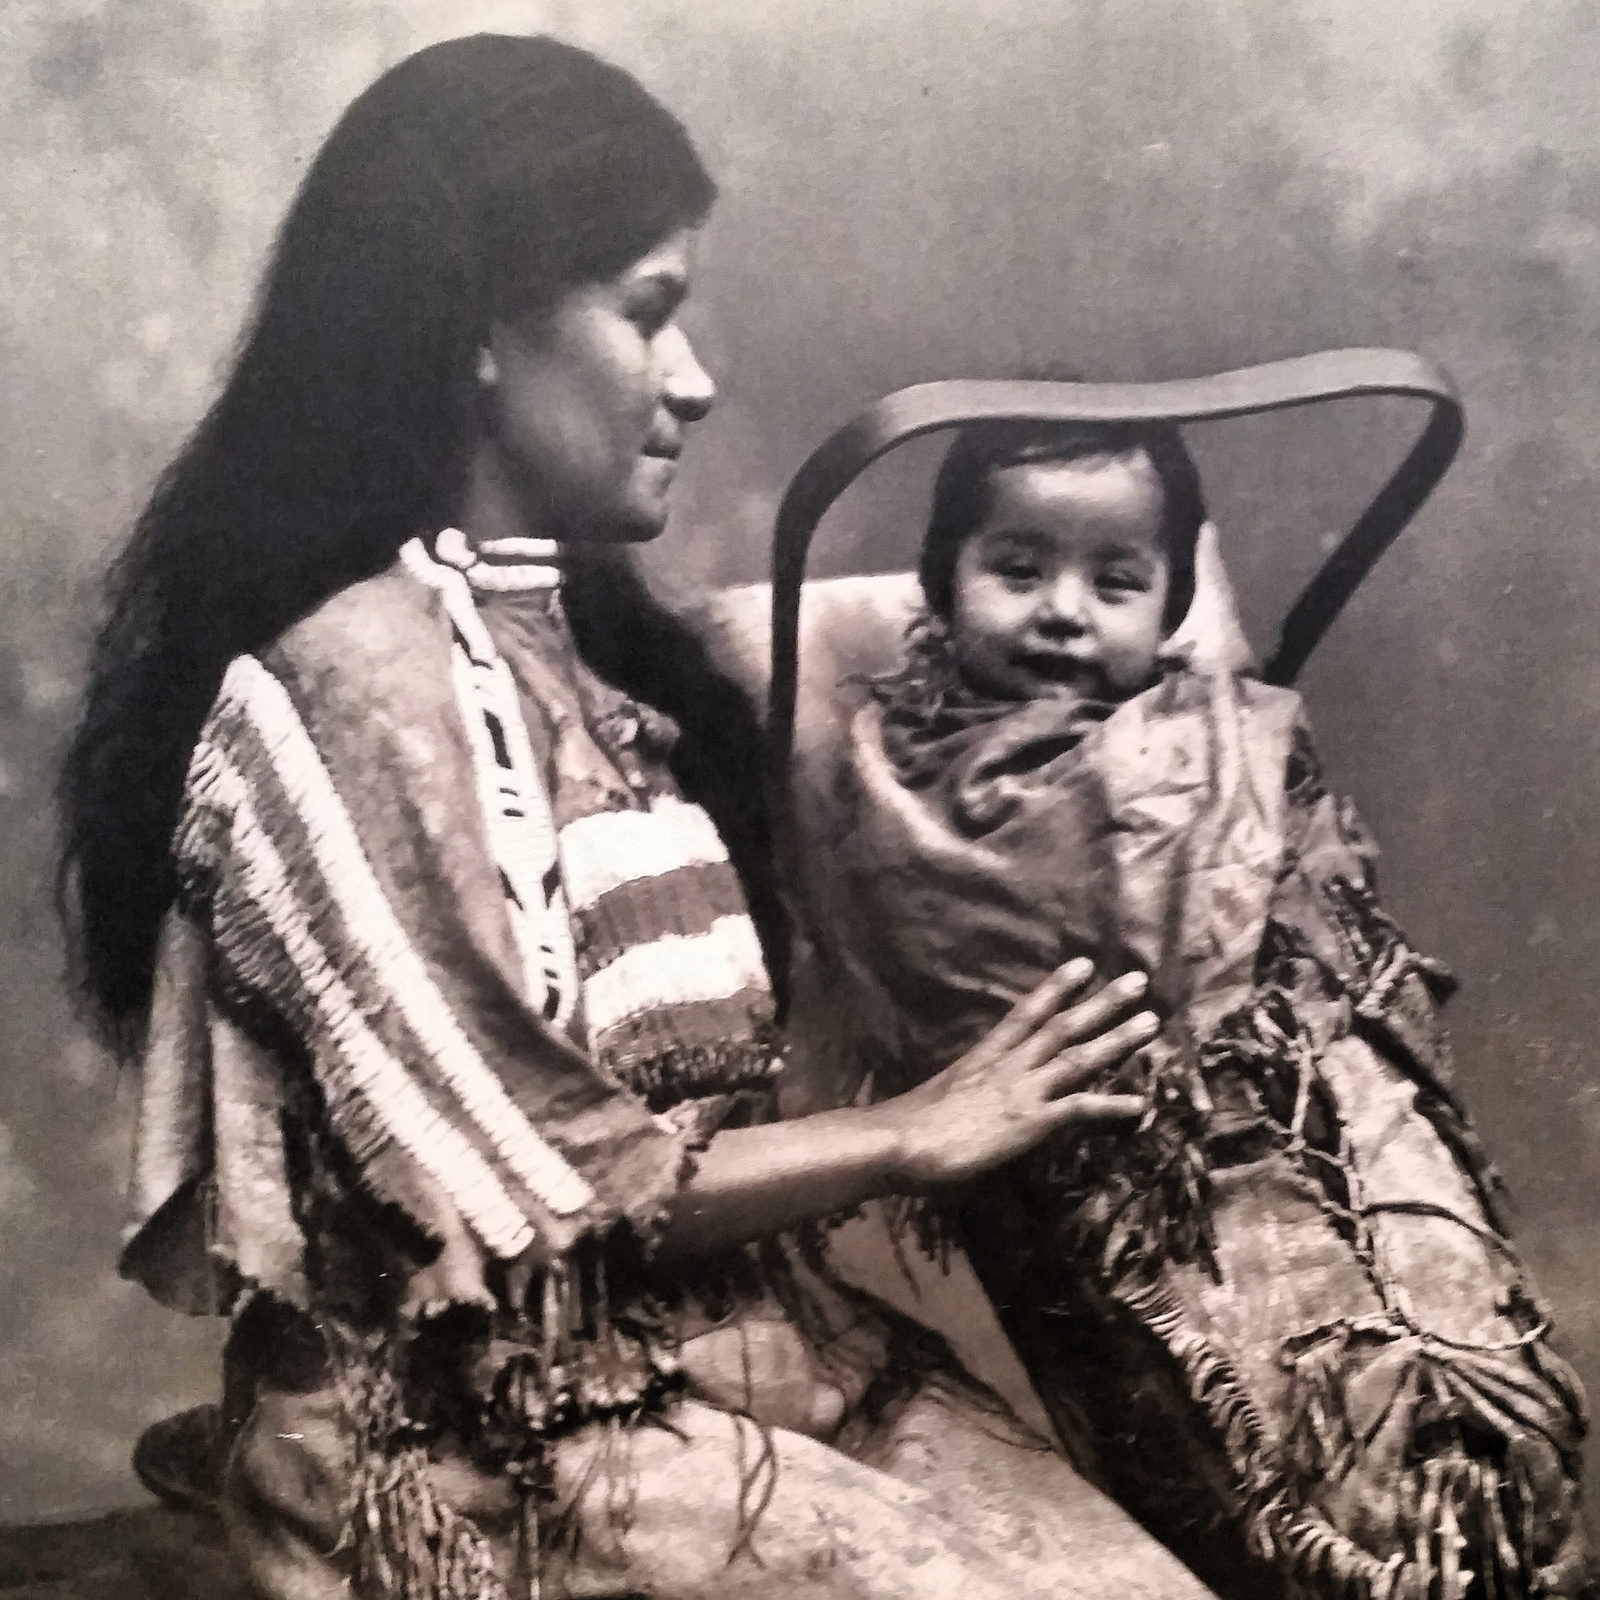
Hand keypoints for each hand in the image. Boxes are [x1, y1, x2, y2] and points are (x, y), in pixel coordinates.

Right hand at [880, 959, 1155, 1189]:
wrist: (899, 1141)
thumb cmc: (906, 1127)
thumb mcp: (939, 1099)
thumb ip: (961, 1095)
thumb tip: (964, 1103)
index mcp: (983, 1057)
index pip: (1025, 1013)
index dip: (1056, 988)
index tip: (1082, 964)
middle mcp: (1008, 1066)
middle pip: (1063, 1026)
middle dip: (1101, 1002)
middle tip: (1137, 980)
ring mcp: (1022, 1091)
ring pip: (1079, 1057)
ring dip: (1117, 1039)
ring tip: (1151, 1021)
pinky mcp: (1030, 1121)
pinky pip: (1079, 1109)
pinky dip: (1111, 1106)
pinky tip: (1141, 1105)